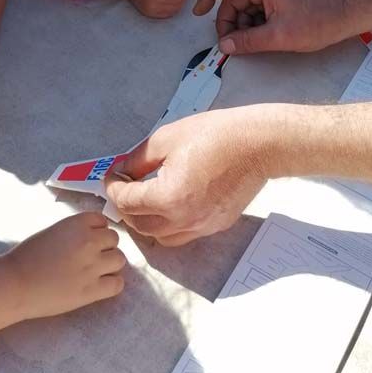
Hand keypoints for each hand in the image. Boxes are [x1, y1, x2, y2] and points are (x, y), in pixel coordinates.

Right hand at [8, 212, 125, 317]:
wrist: (15, 284)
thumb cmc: (27, 257)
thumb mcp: (53, 231)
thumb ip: (74, 232)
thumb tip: (90, 238)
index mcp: (78, 223)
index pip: (102, 221)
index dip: (96, 232)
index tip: (86, 242)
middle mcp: (90, 241)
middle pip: (114, 240)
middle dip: (104, 248)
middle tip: (90, 258)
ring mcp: (93, 266)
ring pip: (120, 260)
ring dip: (110, 265)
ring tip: (95, 272)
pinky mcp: (93, 290)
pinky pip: (117, 283)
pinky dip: (111, 284)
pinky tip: (98, 286)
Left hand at [107, 109, 271, 245]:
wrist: (259, 144)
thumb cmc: (215, 135)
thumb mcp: (166, 139)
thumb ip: (138, 160)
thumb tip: (124, 171)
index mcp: (168, 198)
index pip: (127, 202)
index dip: (113, 187)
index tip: (113, 175)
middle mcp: (184, 220)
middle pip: (140, 226)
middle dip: (126, 207)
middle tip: (124, 187)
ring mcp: (202, 227)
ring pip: (161, 237)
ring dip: (147, 221)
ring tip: (145, 199)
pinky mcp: (216, 226)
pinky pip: (184, 234)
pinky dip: (170, 225)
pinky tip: (172, 204)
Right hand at [193, 0, 340, 54]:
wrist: (342, 20)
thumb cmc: (314, 23)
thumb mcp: (278, 35)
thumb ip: (248, 41)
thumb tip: (224, 47)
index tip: (200, 13)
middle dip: (228, 21)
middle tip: (230, 44)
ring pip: (244, 8)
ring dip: (241, 26)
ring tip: (249, 44)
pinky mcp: (278, 2)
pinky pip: (256, 12)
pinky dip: (252, 26)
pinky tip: (260, 40)